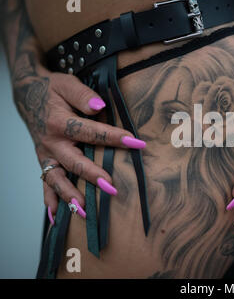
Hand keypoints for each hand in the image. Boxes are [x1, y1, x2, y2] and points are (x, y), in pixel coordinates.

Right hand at [13, 63, 145, 221]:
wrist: (27, 95)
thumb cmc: (52, 89)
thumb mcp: (66, 84)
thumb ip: (82, 95)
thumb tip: (99, 106)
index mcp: (59, 122)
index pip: (92, 132)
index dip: (116, 138)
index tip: (138, 144)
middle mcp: (52, 142)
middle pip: (74, 162)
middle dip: (93, 176)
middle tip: (112, 188)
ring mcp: (46, 154)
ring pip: (56, 179)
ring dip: (70, 196)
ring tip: (84, 211)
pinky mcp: (43, 161)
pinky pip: (44, 183)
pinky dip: (49, 200)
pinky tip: (56, 216)